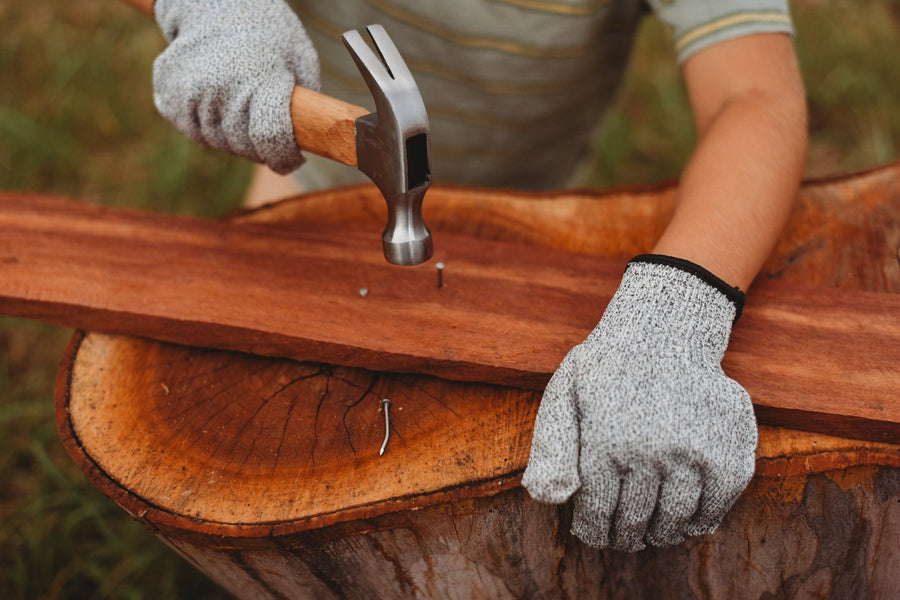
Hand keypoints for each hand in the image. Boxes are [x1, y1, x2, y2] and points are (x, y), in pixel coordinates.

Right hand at [152, 0, 318, 173]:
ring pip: (216, 141)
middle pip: (243, 146)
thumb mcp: (301, 58)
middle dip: (260, 148)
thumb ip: (307, 102)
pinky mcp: (167, 93)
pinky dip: (206, 125)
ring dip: (232, 137)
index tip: (292, 160)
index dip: (284, 157)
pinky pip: (191, 129)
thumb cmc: (268, 34)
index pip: (270, 138)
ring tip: (242, 108)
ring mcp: (189, 90)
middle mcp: (220, 86)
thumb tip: (311, 142)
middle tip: (268, 130)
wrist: (217, 4)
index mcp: (258, 78)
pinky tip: (218, 101)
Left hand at [521, 255, 756, 550]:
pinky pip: (719, 502)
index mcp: (606, 442)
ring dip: (663, 533)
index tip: (593, 533)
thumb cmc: (605, 371)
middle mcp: (651, 451)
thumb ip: (551, 448)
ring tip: (654, 532)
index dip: (594, 531)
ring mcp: (694, 452)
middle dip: (625, 535)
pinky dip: (704, 519)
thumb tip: (550, 499)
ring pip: (677, 518)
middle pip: (637, 521)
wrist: (662, 330)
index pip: (599, 514)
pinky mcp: (729, 449)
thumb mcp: (563, 395)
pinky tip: (690, 519)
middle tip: (623, 537)